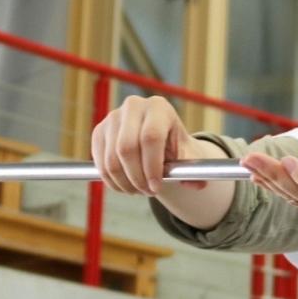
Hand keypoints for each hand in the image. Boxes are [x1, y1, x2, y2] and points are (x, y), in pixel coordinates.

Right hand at [91, 95, 210, 194]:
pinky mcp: (99, 132)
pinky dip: (112, 181)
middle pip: (126, 148)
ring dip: (125, 183)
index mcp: (159, 107)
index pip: (150, 137)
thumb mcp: (189, 157)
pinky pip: (101, 164)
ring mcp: (112, 118)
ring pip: (111, 160)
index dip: (152, 166)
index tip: (156, 187)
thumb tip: (198, 184)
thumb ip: (194, 171)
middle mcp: (133, 106)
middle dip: (137, 178)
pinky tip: (126, 186)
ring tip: (139, 190)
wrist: (158, 140)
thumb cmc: (175, 148)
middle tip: (148, 192)